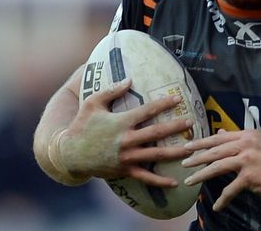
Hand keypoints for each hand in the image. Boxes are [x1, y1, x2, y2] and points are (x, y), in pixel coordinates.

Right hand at [59, 79, 193, 186]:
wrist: (69, 154)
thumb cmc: (81, 125)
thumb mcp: (92, 103)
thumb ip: (111, 90)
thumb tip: (130, 79)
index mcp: (120, 122)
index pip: (147, 110)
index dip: (164, 104)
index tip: (178, 99)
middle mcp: (126, 140)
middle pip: (157, 133)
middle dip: (176, 127)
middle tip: (191, 122)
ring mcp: (126, 157)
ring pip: (156, 155)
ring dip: (175, 152)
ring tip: (191, 148)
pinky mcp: (125, 171)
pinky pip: (146, 178)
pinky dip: (161, 181)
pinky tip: (175, 182)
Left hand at [181, 129, 260, 210]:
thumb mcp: (259, 142)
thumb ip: (240, 139)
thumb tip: (222, 132)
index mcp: (246, 135)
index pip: (219, 137)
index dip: (201, 142)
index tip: (188, 146)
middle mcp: (245, 145)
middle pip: (214, 151)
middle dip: (196, 158)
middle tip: (183, 163)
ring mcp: (247, 161)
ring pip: (217, 167)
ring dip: (201, 175)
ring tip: (190, 181)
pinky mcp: (249, 177)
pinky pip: (230, 189)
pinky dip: (222, 199)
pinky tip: (217, 206)